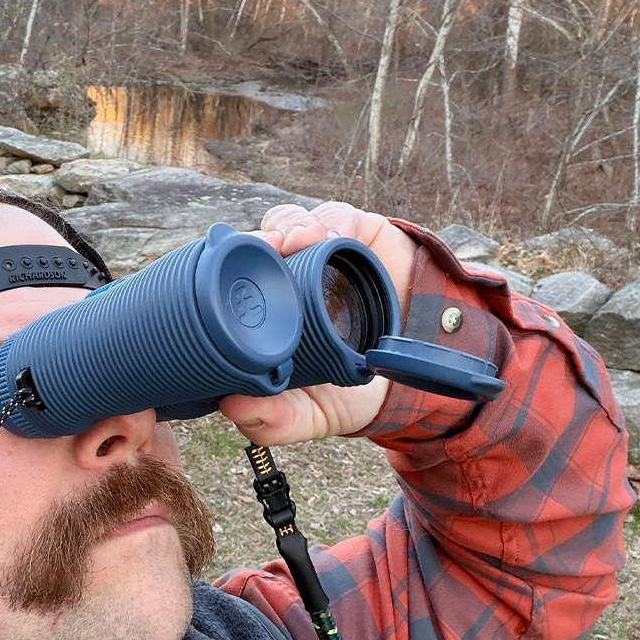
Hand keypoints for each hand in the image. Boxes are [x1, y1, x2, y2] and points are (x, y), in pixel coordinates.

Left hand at [217, 203, 417, 446]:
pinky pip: (339, 218)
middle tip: (263, 252)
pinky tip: (334, 236)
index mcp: (266, 311)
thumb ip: (278, 421)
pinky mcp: (356, 233)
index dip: (222, 272)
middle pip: (257, 243)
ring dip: (290, 226)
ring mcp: (319, 251)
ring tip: (297, 240)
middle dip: (254, 241)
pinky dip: (333, 223)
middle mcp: (287, 275)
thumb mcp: (316, 414)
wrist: (419, 370)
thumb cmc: (353, 389)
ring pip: (292, 222)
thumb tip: (232, 408)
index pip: (232, 280)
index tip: (219, 276)